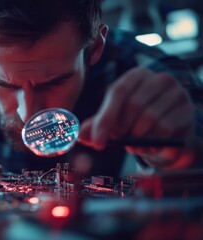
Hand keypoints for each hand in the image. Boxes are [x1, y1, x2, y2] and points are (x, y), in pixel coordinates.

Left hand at [79, 67, 196, 168]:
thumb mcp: (113, 121)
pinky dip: (152, 143)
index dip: (106, 118)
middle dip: (122, 128)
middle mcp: (160, 79)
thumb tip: (79, 137)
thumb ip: (95, 127)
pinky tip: (149, 145)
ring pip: (150, 119)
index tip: (98, 142)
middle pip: (134, 105)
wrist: (166, 134)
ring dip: (137, 138)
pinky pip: (165, 130)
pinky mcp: (187, 112)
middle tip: (118, 139)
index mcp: (137, 75)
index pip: (119, 91)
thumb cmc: (134, 122)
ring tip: (134, 143)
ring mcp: (177, 93)